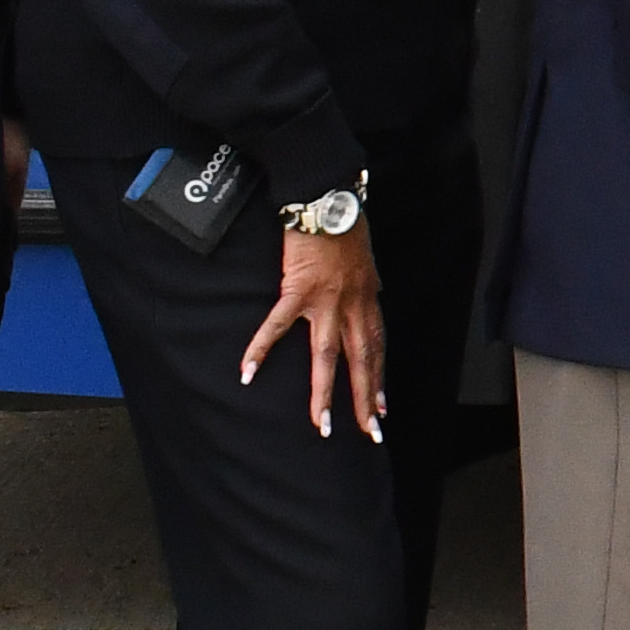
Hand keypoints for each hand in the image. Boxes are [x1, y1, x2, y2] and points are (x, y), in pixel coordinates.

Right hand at [242, 215, 388, 438]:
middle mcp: (352, 304)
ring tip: (320, 423)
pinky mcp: (298, 288)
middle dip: (365, 398)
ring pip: (327, 355)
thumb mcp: (364, 260)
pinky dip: (261, 348)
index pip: (377, 347)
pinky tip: (248, 372)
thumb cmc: (344, 224)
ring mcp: (326, 300)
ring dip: (324, 392)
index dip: (379, 378)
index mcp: (368, 298)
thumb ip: (363, 285)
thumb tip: (368, 296)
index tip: (381, 408)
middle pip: (361, 360)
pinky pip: (278, 325)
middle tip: (369, 431)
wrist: (329, 197)